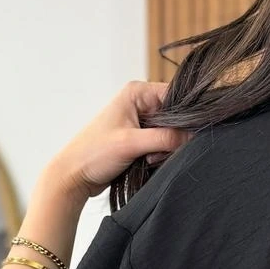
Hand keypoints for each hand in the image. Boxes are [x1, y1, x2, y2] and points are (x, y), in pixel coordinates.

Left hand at [44, 81, 187, 201]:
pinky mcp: (141, 137)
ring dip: (165, 148)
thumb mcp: (131, 143)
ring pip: (172, 132)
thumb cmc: (94, 153)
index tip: (191, 132)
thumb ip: (165, 138)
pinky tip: (146, 161)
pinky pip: (163, 143)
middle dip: (172, 136)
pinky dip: (160, 154)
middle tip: (156, 150)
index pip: (176, 95)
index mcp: (137, 92)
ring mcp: (141, 120)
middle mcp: (141, 102)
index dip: (187, 114)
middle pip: (176, 115)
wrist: (75, 176)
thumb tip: (195, 136)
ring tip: (147, 157)